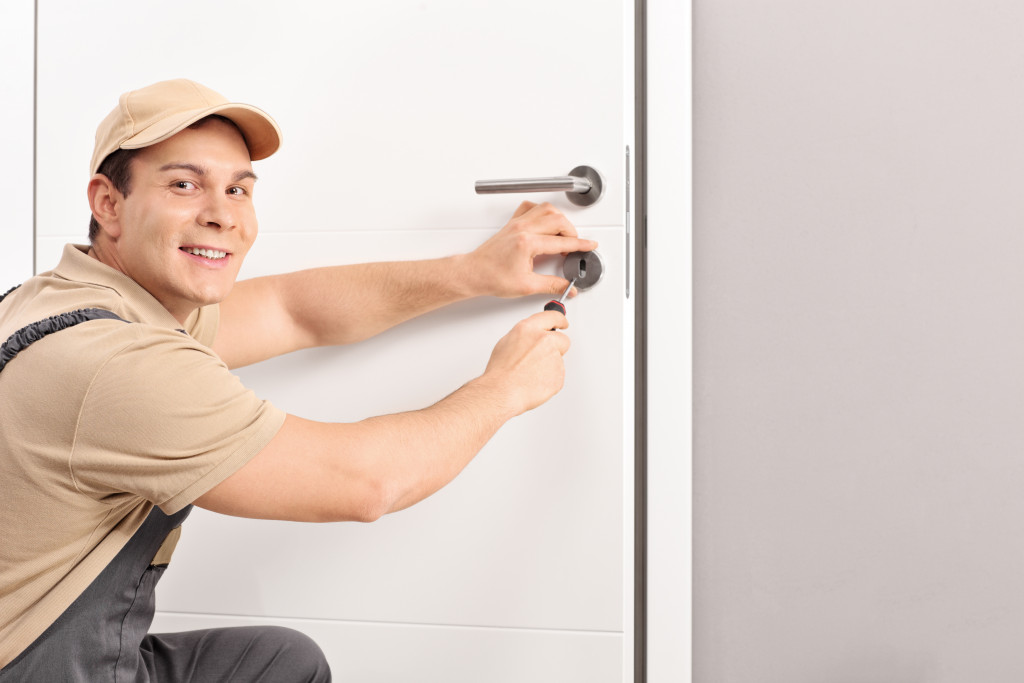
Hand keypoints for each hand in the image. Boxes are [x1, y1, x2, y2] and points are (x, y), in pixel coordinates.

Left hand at [464, 201, 597, 298]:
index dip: (579, 244)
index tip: (589, 245)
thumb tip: (567, 286)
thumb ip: (551, 285)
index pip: (562, 241)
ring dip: (559, 219)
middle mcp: (522, 229)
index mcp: (527, 243)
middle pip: (557, 220)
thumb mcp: (526, 286)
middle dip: (572, 232)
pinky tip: (544, 222)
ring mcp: (516, 224)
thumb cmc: (492, 278)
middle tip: (574, 246)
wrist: (473, 273)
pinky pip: (530, 207)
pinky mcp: (512, 224)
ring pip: (546, 209)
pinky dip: (541, 211)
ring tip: (562, 234)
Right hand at [480, 310, 571, 415]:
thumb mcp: (506, 342)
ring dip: (549, 365)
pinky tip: (535, 381)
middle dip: (556, 347)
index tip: (563, 323)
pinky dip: (550, 379)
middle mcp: (544, 340)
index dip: (560, 320)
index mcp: (529, 329)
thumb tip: (531, 338)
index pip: (552, 317)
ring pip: (558, 360)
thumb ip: (524, 335)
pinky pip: (558, 375)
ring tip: (531, 373)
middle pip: (562, 340)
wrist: (503, 391)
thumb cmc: (501, 371)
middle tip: (542, 357)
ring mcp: (554, 358)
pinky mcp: (559, 375)